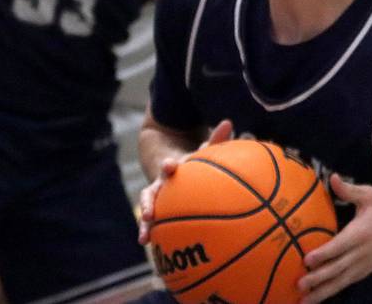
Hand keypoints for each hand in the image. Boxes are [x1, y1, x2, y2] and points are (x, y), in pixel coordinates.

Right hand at [138, 119, 232, 244]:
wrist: (169, 165)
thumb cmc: (192, 161)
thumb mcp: (201, 151)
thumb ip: (214, 139)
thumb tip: (228, 121)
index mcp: (171, 169)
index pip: (169, 166)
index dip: (169, 166)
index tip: (170, 166)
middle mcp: (160, 184)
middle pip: (151, 193)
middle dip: (148, 203)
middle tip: (148, 213)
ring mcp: (156, 198)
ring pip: (148, 211)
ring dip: (145, 224)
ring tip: (144, 237)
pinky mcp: (157, 211)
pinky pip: (155, 224)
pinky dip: (152, 233)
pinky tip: (152, 249)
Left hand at [298, 175, 371, 302]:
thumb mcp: (370, 196)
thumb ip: (349, 190)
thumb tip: (333, 177)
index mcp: (360, 234)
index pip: (339, 246)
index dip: (323, 254)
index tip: (306, 260)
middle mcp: (360, 253)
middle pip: (337, 269)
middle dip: (317, 278)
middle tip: (299, 284)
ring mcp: (363, 265)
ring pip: (340, 281)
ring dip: (322, 292)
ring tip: (304, 301)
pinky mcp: (364, 272)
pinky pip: (345, 284)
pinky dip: (331, 292)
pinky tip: (318, 298)